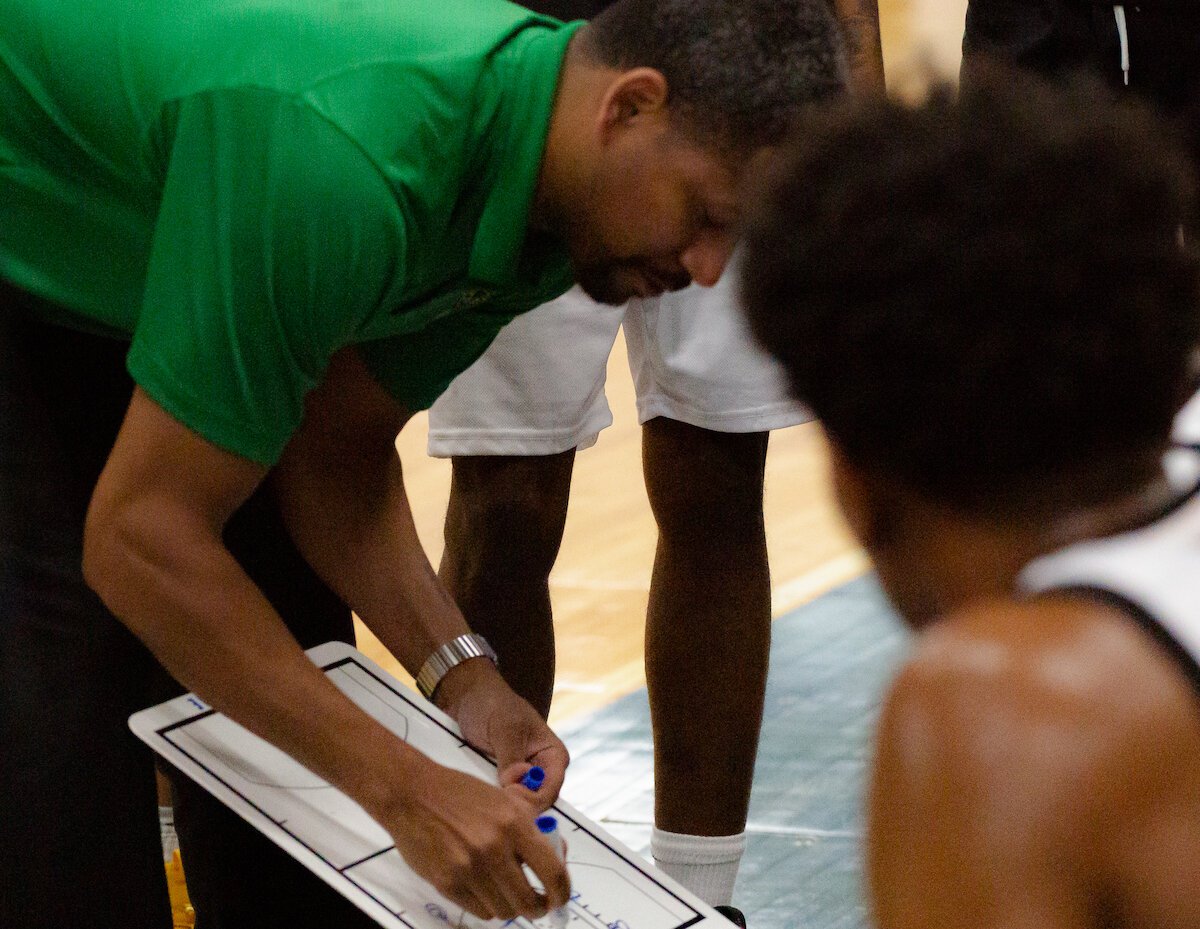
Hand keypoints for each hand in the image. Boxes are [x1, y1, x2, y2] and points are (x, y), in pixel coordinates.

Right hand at [381, 754, 570, 919]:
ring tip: (503, 890)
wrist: (413, 794)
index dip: (562, 893)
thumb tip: (557, 855)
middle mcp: (495, 847)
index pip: (553, 872)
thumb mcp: (506, 799)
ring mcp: (470, 868)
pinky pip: (479, 910)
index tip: (560, 899)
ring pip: (504, 911)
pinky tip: (482, 888)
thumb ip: (532, 825)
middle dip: (537, 907)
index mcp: (515, 822)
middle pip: (529, 902)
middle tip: (536, 903)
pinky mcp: (447, 883)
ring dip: (509, 906)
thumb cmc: (460, 794)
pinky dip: (486, 905)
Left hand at [435, 657, 570, 808]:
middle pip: (534, 803)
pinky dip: (487, 801)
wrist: (467, 697)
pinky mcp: (499, 783)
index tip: (511, 798)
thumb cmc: (492, 704)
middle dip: (515, 806)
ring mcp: (519, 779)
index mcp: (553, 755)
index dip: (534, 798)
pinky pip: (497, 800)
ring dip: (499, 806)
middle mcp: (540, 771)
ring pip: (515, 805)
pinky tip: (474, 797)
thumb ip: (511, 756)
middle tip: (493, 806)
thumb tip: (515, 783)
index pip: (551, 788)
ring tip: (480, 800)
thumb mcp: (503, 727)